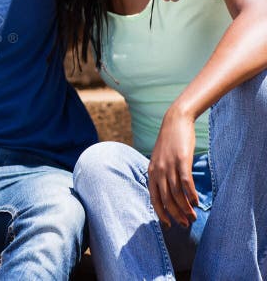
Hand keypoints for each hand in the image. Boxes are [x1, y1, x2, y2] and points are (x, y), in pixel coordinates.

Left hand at [147, 106, 198, 227]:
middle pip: (166, 199)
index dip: (161, 213)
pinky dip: (191, 194)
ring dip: (185, 208)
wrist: (175, 122)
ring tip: (193, 217)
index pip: (154, 198)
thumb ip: (161, 174)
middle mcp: (158, 171)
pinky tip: (196, 203)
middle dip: (175, 214)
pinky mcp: (181, 161)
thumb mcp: (160, 159)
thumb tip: (168, 191)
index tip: (168, 225)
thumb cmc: (170, 142)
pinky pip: (186, 182)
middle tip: (185, 225)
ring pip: (176, 193)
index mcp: (151, 172)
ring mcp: (169, 166)